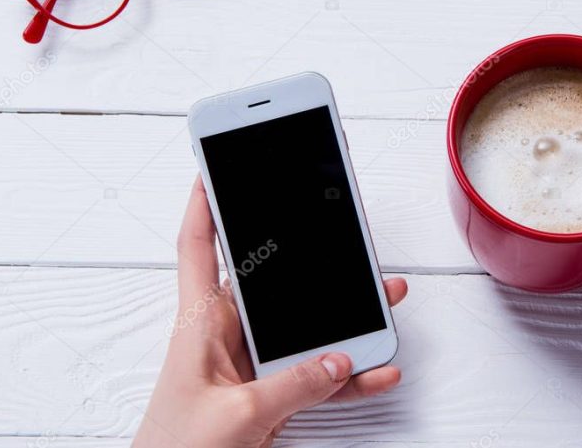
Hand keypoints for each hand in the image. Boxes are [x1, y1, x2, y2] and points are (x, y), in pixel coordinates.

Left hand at [133, 177, 407, 447]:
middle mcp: (227, 335)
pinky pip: (318, 373)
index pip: (199, 247)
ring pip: (305, 326)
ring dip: (344, 315)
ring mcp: (253, 364)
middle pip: (274, 281)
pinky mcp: (273, 392)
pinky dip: (349, 373)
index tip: (215, 166)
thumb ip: (293, 385)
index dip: (205, 204)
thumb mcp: (236, 415)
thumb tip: (338, 358)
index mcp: (200, 324)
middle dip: (311, 254)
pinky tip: (375, 368)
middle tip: (340, 226)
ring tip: (382, 295)